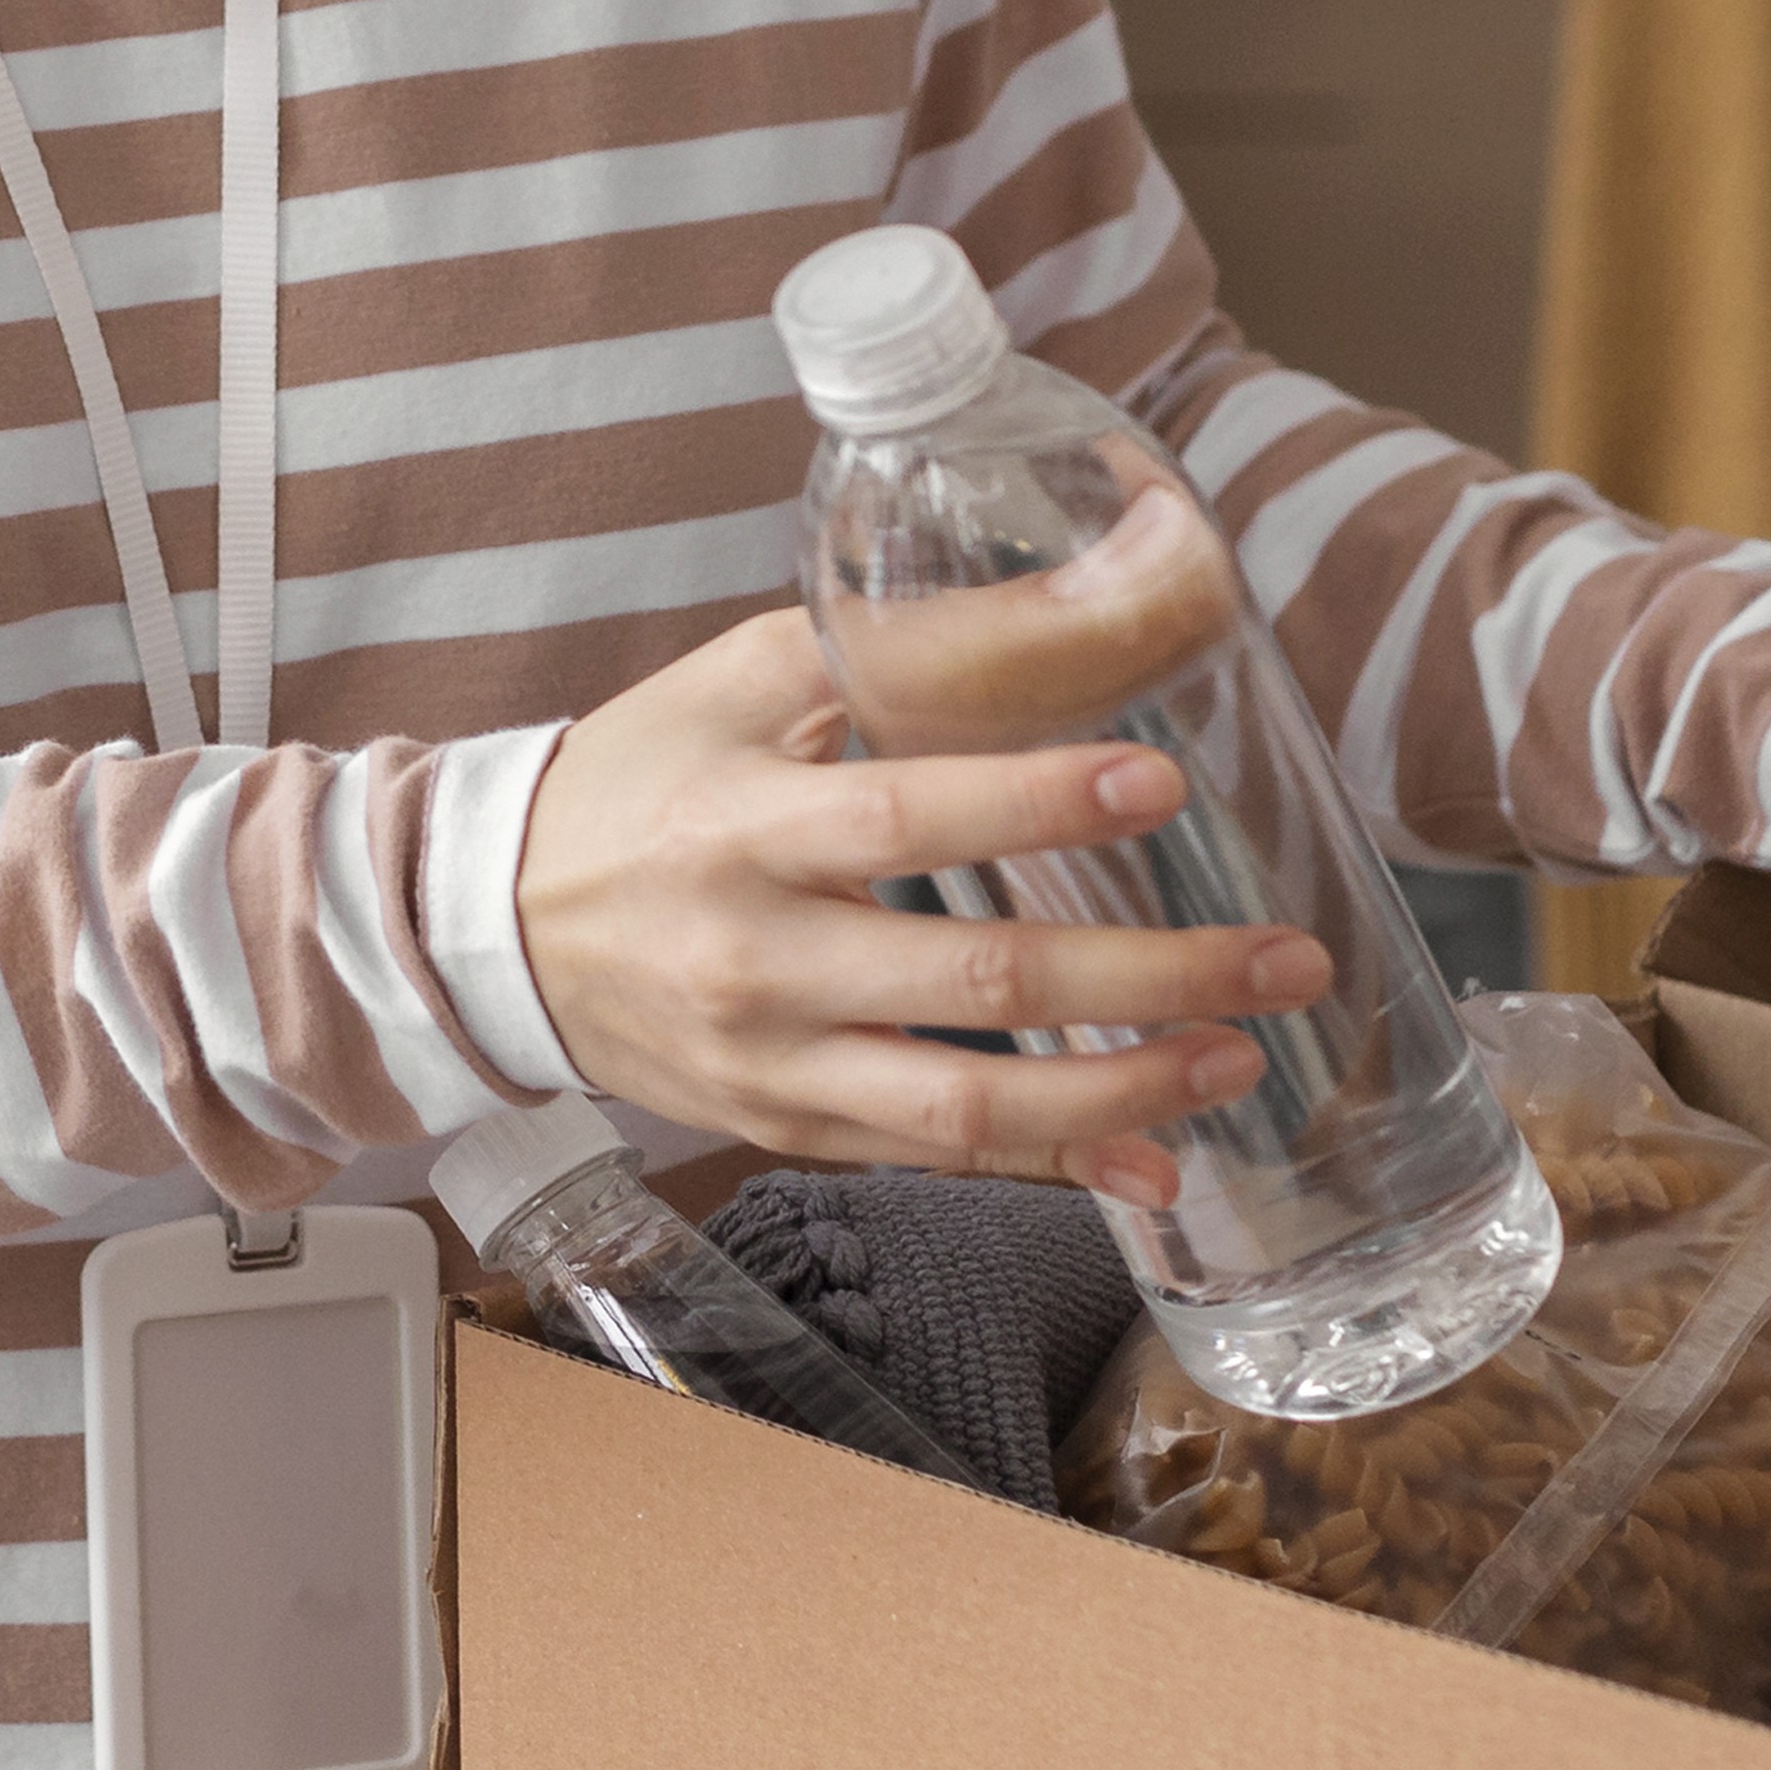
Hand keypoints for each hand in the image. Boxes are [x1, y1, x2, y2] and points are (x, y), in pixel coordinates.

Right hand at [507, 609, 1324, 1203]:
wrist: (487, 930)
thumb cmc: (633, 785)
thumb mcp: (733, 681)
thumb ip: (889, 648)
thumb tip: (1078, 596)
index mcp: (742, 824)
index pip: (904, 818)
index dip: (1035, 804)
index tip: (1158, 783)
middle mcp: (757, 959)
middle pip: (974, 986)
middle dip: (1150, 977)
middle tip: (1282, 961)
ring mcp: (771, 1062)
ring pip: (964, 1112)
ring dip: (1121, 1096)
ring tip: (1237, 1060)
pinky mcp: (782, 1126)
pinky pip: (931, 1163)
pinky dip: (1050, 1172)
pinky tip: (1154, 1166)